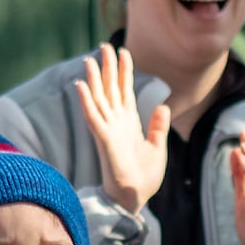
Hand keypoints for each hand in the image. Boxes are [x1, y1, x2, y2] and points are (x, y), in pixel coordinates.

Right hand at [72, 45, 165, 210]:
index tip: (124, 51)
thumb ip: (158, 127)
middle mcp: (116, 123)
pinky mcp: (104, 140)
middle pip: (110, 89)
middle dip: (108, 67)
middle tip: (104, 45)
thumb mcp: (157, 148)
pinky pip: (93, 117)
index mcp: (129, 124)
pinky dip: (87, 101)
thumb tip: (162, 105)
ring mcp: (108, 130)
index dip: (124, 72)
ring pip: (99, 98)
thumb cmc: (144, 178)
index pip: (124, 92)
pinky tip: (81, 85)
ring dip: (93, 79)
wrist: (135, 199)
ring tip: (89, 58)